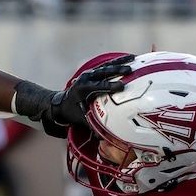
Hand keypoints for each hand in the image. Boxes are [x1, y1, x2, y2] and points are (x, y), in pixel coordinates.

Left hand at [13, 54, 133, 134]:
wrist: (61, 103)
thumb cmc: (72, 112)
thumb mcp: (81, 119)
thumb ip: (92, 125)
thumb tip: (104, 137)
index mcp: (82, 89)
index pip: (97, 86)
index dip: (110, 86)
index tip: (122, 87)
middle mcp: (86, 78)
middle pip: (103, 72)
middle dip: (117, 70)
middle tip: (130, 70)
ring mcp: (90, 73)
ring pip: (106, 65)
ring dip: (120, 62)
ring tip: (133, 58)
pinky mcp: (94, 72)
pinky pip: (107, 65)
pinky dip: (118, 62)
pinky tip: (130, 59)